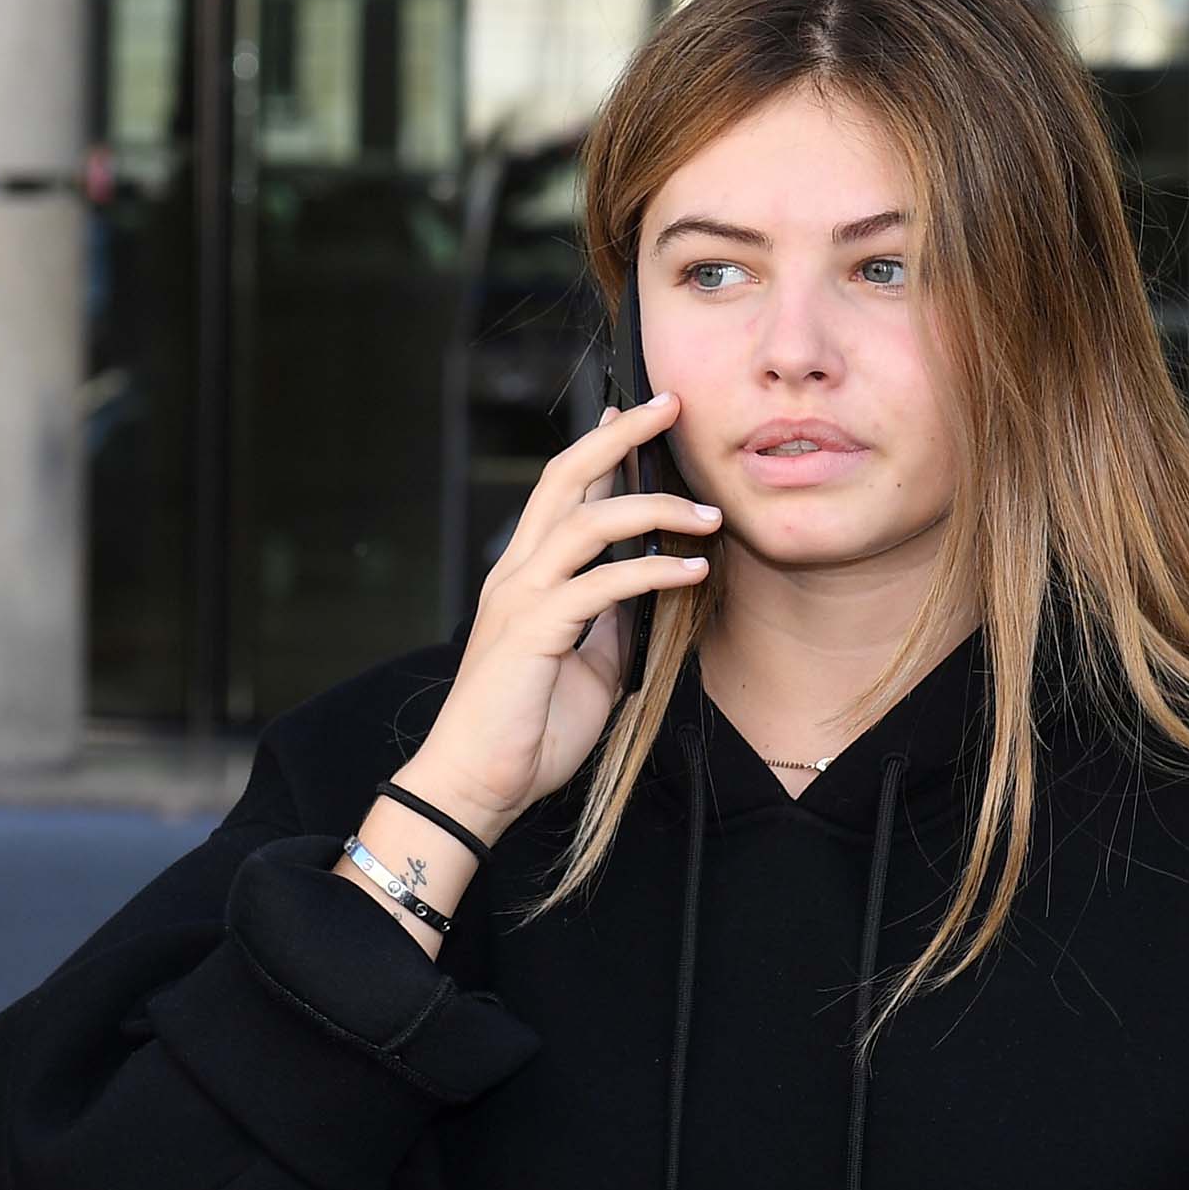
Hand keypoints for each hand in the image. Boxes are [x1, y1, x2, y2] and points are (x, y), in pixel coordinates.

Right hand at [394, 393, 719, 841]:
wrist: (477, 785)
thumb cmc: (528, 730)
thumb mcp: (589, 661)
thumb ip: (611, 616)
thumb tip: (650, 583)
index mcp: (526, 574)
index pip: (564, 489)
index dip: (603, 444)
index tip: (643, 412)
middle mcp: (518, 572)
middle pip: (566, 476)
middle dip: (620, 433)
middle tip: (671, 404)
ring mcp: (522, 597)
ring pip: (586, 520)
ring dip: (655, 508)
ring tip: (710, 514)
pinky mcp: (532, 629)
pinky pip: (600, 583)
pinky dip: (652, 570)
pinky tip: (693, 571)